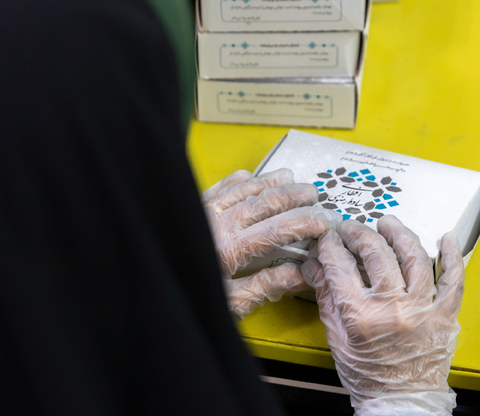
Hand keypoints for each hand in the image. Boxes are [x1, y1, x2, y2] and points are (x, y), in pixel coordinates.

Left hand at [202, 169, 337, 318]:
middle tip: (314, 194)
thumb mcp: (231, 302)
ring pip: (245, 188)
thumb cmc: (191, 294)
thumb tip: (301, 274)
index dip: (305, 223)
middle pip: (265, 202)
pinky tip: (251, 177)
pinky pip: (221, 186)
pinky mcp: (194, 205)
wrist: (154, 279)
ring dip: (270, 182)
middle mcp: (219, 223)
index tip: (325, 221)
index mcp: (230, 249)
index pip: (277, 230)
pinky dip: (239, 180)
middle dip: (294, 196)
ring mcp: (205, 209)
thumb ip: (266, 286)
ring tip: (291, 179)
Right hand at [301, 215, 463, 415]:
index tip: (329, 238)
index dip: (331, 245)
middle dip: (360, 233)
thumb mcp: (336, 336)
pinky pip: (454, 279)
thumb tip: (315, 265)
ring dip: (400, 234)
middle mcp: (394, 308)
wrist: (402, 400)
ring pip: (414, 257)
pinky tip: (445, 239)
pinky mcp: (445, 314)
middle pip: (376, 253)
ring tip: (388, 224)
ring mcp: (423, 309)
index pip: (340, 265)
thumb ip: (326, 296)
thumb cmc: (367, 374)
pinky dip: (452, 256)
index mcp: (361, 315)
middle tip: (352, 228)